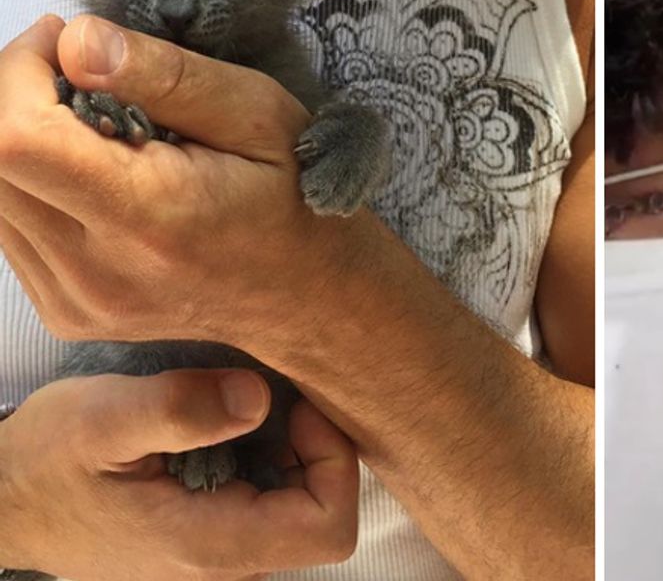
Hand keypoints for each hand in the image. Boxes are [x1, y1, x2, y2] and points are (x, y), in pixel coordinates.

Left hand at [0, 15, 391, 349]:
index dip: (16, 73)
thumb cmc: (293, 197)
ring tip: (95, 125)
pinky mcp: (65, 310)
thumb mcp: (259, 114)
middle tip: (82, 73)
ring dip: (22, 138)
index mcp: (150, 217)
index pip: (14, 138)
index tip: (63, 44)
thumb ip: (168, 75)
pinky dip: (33, 181)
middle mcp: (99, 271)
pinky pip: (9, 226)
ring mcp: (76, 300)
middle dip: (17, 96)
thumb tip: (76, 42)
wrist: (307, 294)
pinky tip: (93, 172)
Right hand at [0, 369, 357, 580]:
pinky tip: (228, 427)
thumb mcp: (100, 418)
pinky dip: (264, 461)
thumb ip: (179, 408)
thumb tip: (259, 396)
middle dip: (313, 448)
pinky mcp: (210, 543)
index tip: (298, 409)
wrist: (5, 503)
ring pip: (298, 508)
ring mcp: (218, 562)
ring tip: (244, 407)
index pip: (328, 525)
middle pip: (321, 514)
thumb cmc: (46, 461)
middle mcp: (224, 569)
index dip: (333, 461)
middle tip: (274, 395)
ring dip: (288, 452)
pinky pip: (268, 505)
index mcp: (210, 548)